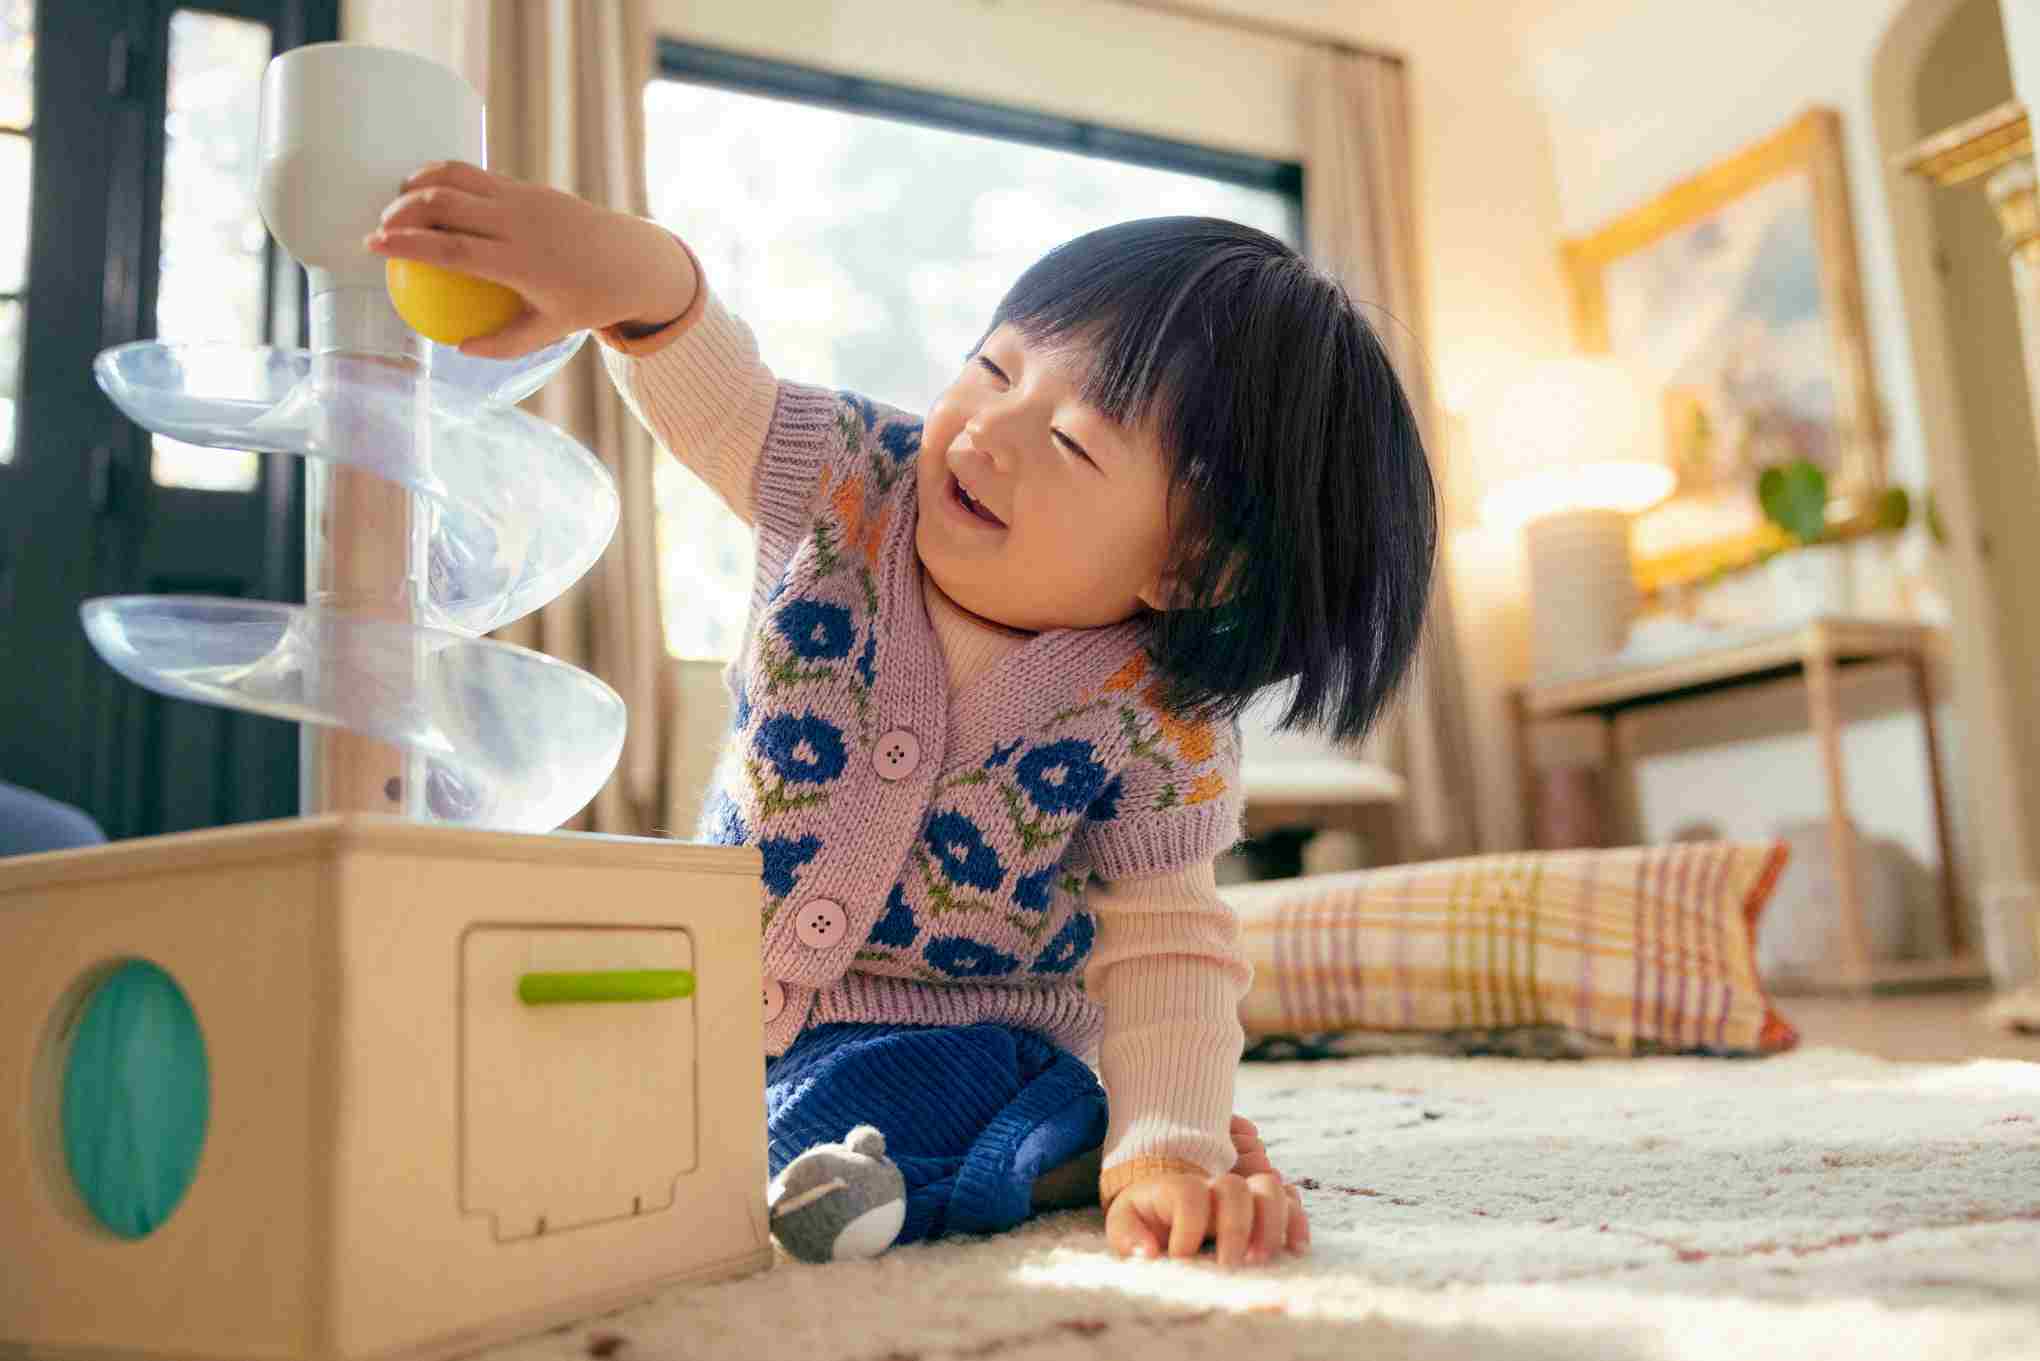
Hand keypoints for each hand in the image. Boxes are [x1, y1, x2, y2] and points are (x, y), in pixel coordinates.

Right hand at [364, 161, 697, 357]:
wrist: (633, 260)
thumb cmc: (588, 301)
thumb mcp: (550, 330)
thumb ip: (503, 343)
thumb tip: (458, 346)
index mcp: (519, 262)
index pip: (450, 249)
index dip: (406, 244)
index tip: (372, 244)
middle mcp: (518, 224)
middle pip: (444, 204)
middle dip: (401, 209)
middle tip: (380, 226)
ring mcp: (524, 199)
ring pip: (457, 178)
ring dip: (419, 184)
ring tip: (398, 203)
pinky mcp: (528, 186)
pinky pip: (477, 176)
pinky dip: (446, 179)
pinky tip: (430, 193)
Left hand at [1104, 1118, 1308, 1267]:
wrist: (1163, 1212)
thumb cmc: (1144, 1223)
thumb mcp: (1124, 1225)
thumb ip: (1129, 1237)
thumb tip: (1148, 1254)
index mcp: (1176, 1187)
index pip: (1189, 1194)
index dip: (1189, 1225)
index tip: (1181, 1258)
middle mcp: (1213, 1186)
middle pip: (1235, 1189)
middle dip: (1235, 1229)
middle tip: (1228, 1267)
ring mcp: (1242, 1195)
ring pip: (1270, 1189)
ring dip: (1271, 1224)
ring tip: (1260, 1261)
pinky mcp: (1264, 1210)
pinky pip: (1292, 1204)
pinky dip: (1297, 1224)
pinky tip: (1294, 1251)